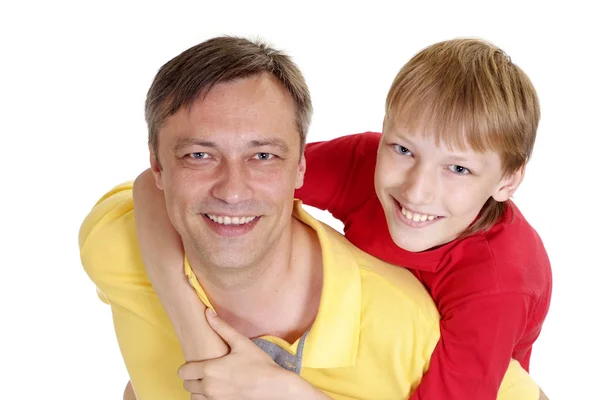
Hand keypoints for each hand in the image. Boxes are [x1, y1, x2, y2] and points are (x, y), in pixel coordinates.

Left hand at [178, 309, 328, 399]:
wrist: (274, 387)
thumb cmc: (259, 364)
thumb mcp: (241, 343)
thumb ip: (222, 327)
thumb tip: (207, 312)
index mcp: (210, 370)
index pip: (183, 372)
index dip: (187, 366)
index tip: (197, 362)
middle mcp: (209, 387)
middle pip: (187, 385)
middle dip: (192, 377)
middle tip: (204, 370)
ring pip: (194, 396)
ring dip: (198, 389)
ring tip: (210, 380)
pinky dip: (206, 398)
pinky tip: (217, 390)